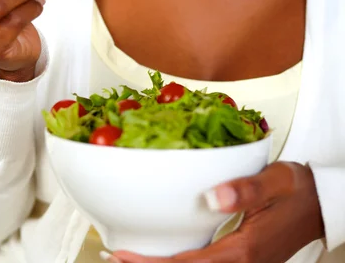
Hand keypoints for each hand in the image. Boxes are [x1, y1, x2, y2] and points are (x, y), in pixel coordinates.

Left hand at [110, 162, 323, 262]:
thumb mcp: (275, 181)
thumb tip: (211, 196)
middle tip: (115, 257)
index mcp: (244, 249)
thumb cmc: (298, 190)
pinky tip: (167, 254)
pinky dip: (181, 262)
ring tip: (131, 258)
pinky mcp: (242, 259)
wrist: (321, 204)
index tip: (122, 256)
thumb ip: (245, 189)